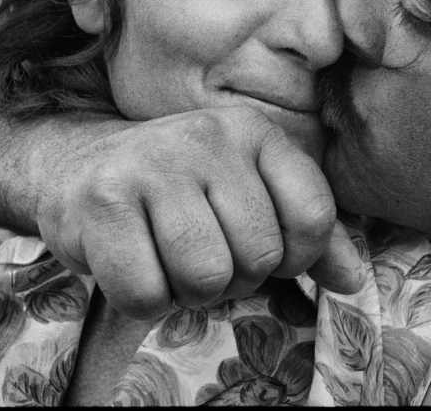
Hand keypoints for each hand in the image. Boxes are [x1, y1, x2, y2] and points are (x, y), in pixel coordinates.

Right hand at [34, 106, 364, 318]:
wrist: (76, 167)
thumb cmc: (180, 192)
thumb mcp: (249, 195)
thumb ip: (307, 236)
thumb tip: (353, 281)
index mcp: (254, 131)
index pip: (312, 215)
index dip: (295, 257)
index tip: (263, 251)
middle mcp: (208, 136)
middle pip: (259, 256)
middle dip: (234, 278)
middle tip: (202, 255)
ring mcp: (153, 164)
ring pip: (206, 278)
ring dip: (188, 293)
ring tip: (169, 260)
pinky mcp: (103, 201)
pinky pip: (147, 294)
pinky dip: (144, 300)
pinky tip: (134, 264)